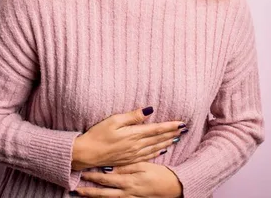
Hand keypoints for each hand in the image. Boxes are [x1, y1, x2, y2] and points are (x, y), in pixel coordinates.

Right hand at [71, 106, 187, 170]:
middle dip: (172, 133)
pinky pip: (147, 156)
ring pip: (155, 148)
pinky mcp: (128, 160)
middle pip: (159, 138)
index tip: (182, 123)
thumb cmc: (97, 134)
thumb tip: (149, 110)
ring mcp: (133, 154)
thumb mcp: (114, 120)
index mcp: (134, 134)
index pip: (157, 129)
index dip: (171, 126)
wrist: (86, 154)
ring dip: (167, 142)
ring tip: (177, 138)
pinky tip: (162, 151)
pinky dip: (157, 153)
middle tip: (184, 130)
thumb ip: (133, 116)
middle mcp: (136, 145)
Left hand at [72, 161, 182, 196]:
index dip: (93, 177)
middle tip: (76, 190)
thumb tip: (111, 168)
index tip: (82, 174)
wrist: (172, 187)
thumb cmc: (159, 174)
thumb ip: (127, 167)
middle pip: (104, 194)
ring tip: (83, 196)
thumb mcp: (144, 166)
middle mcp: (127, 192)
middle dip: (89, 192)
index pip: (106, 179)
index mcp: (128, 181)